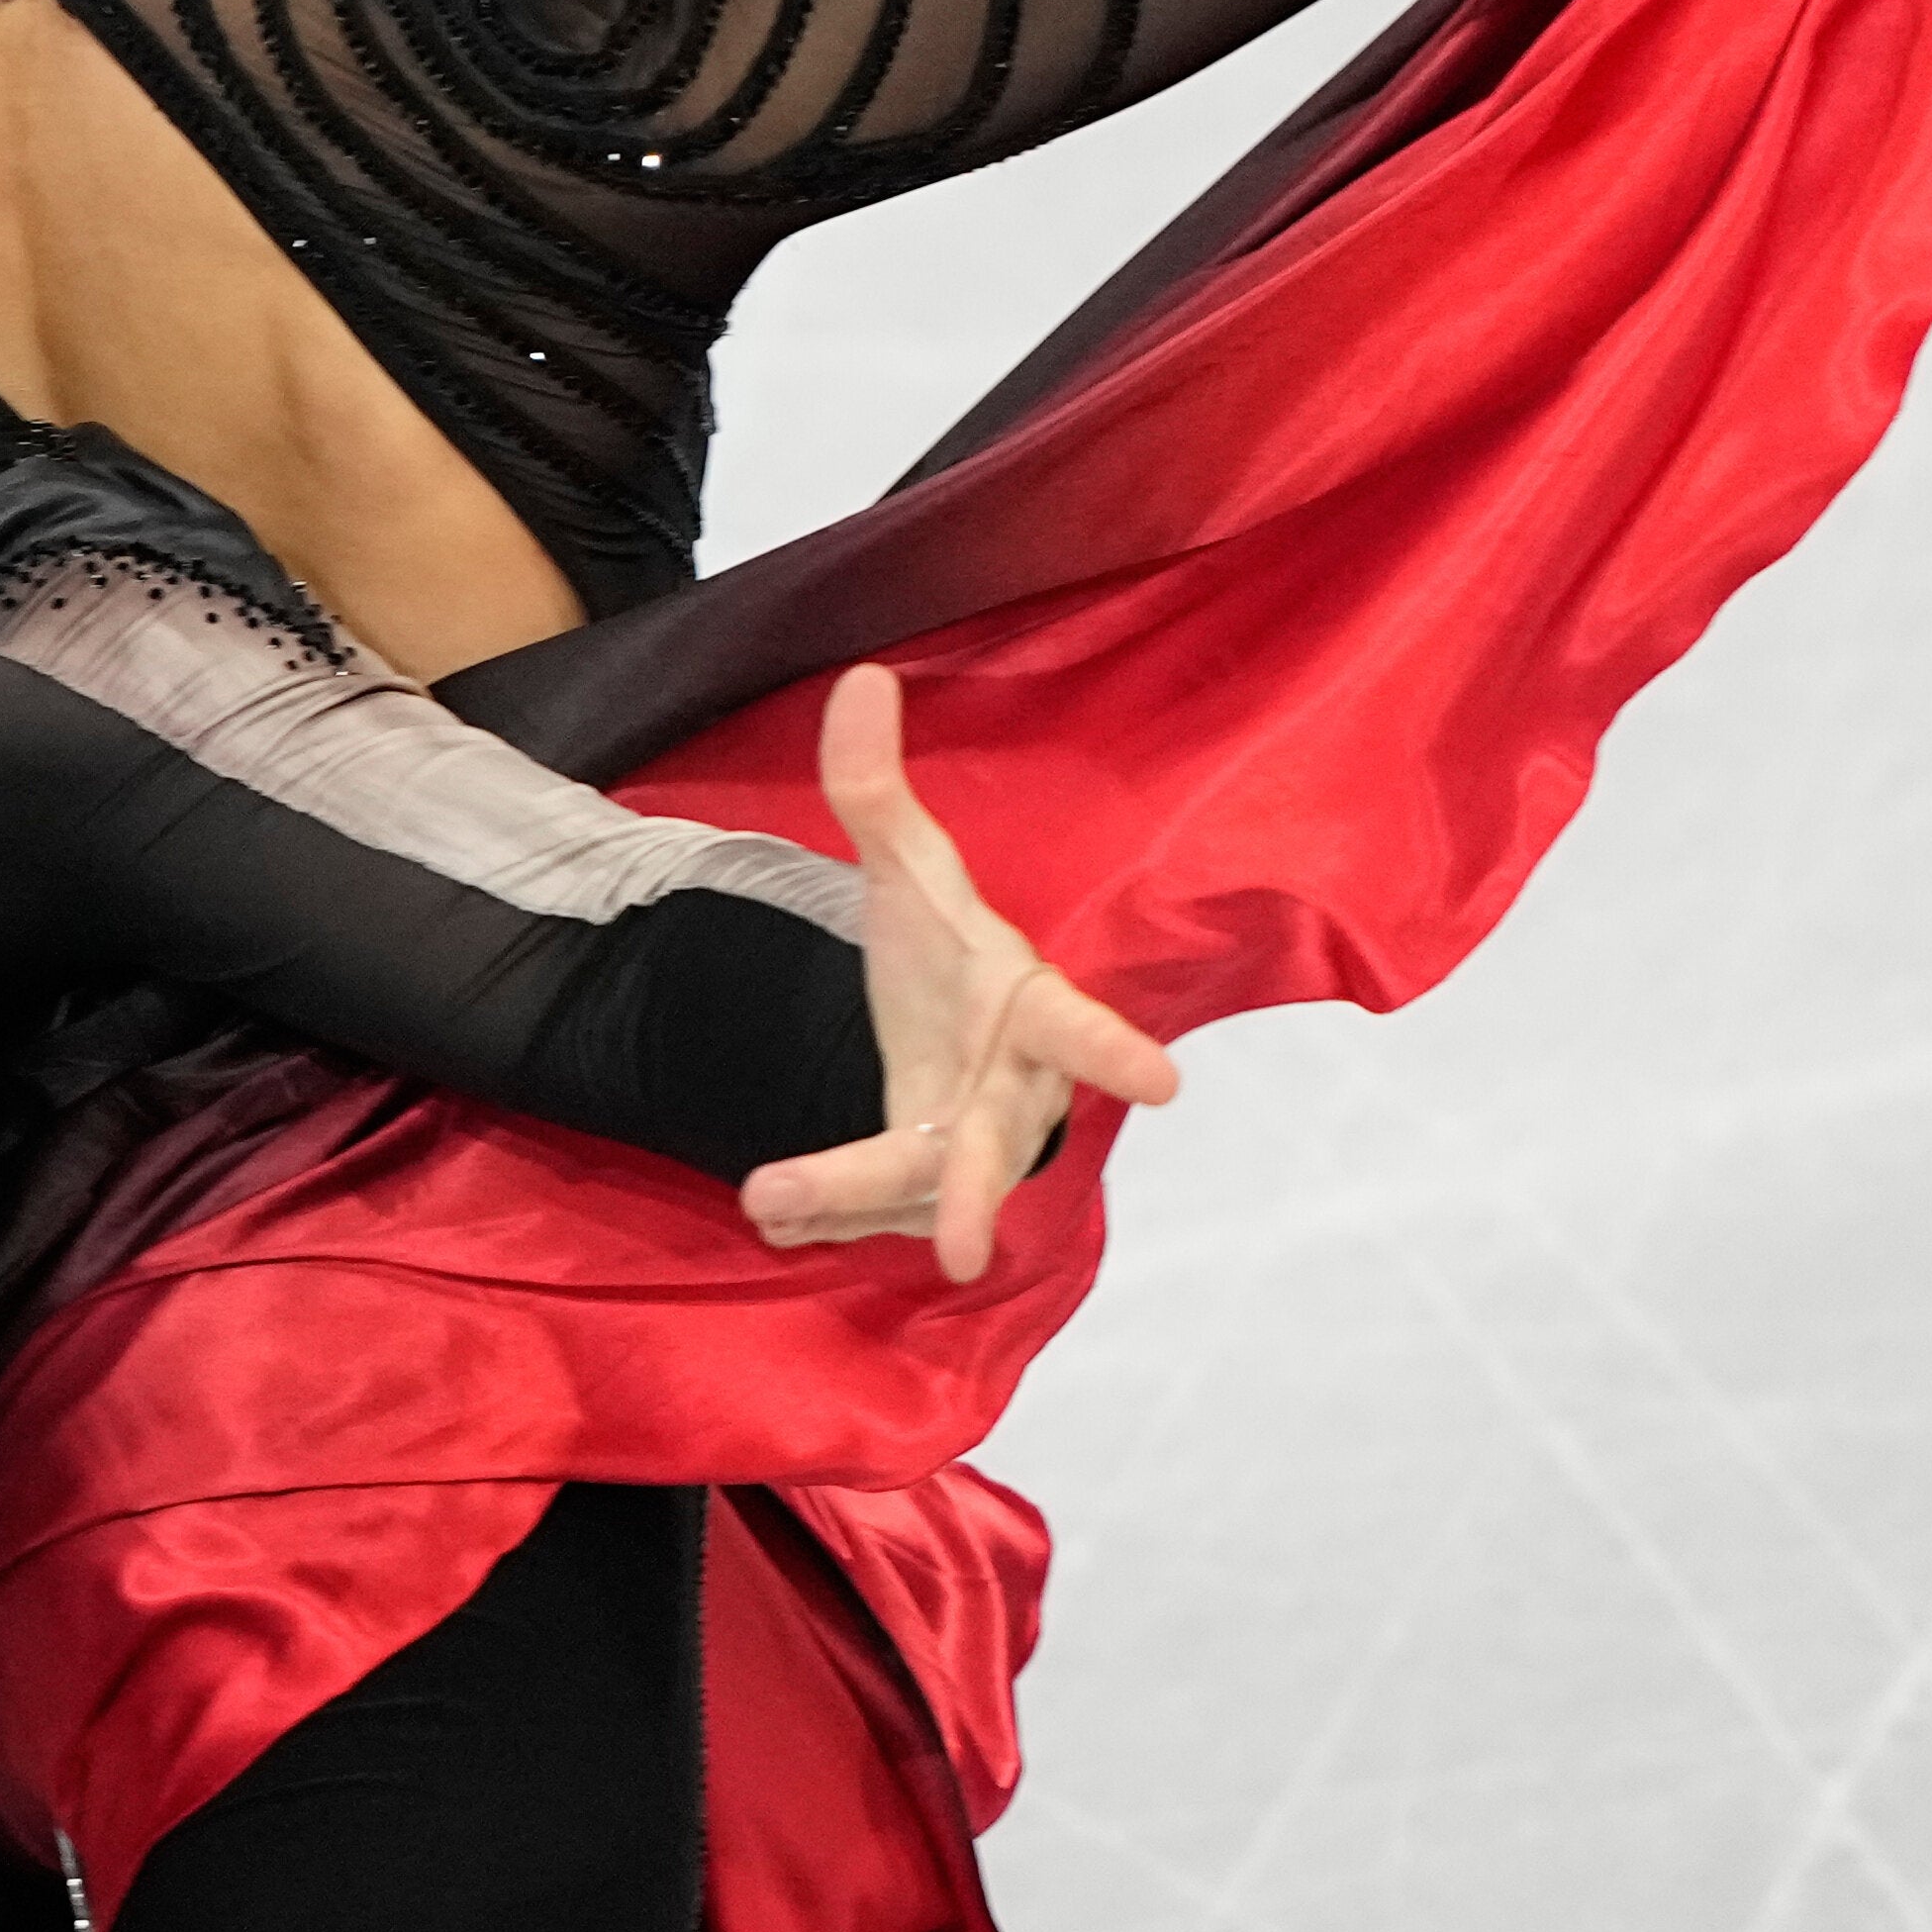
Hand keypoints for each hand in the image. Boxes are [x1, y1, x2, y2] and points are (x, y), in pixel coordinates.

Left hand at [739, 668, 1181, 1282]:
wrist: (949, 1044)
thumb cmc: (949, 956)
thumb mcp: (908, 872)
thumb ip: (873, 789)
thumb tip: (860, 677)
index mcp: (1031, 1013)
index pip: (1079, 1030)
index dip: (1116, 1052)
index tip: (1165, 1084)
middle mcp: (1014, 1099)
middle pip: (991, 1149)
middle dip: (972, 1197)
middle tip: (962, 1254)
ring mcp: (971, 1158)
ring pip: (915, 1196)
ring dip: (844, 1204)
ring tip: (766, 1202)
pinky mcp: (922, 1199)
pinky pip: (868, 1216)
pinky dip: (816, 1219)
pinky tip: (774, 1215)